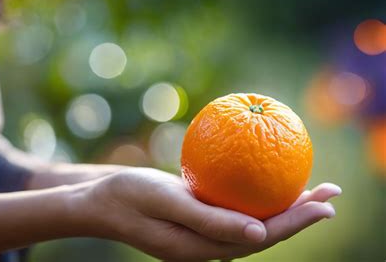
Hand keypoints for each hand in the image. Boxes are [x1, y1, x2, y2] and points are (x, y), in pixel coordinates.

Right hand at [79, 167, 340, 260]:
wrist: (100, 200)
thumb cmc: (128, 195)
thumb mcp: (166, 201)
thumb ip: (209, 220)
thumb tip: (258, 232)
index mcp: (202, 248)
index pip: (260, 238)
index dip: (296, 223)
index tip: (326, 205)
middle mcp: (207, 245)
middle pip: (264, 231)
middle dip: (301, 216)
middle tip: (332, 194)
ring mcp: (203, 234)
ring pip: (253, 222)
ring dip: (285, 208)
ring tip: (312, 190)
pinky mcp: (197, 219)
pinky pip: (236, 210)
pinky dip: (259, 199)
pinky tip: (268, 184)